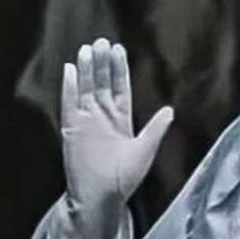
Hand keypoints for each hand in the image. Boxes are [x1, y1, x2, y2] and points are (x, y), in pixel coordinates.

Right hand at [61, 38, 172, 209]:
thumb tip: (170, 110)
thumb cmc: (124, 178)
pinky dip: (69, 87)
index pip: (120, 88)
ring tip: (87, 50)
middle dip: (102, 64)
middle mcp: (103, 117)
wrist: (101, 196)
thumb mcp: (145, 151)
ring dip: (86, 70)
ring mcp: (86, 121)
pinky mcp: (71, 129)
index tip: (118, 49)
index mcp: (122, 120)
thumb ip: (155, 129)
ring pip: (85, 89)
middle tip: (102, 42)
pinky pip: (69, 104)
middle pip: (101, 84)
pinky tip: (69, 70)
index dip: (119, 70)